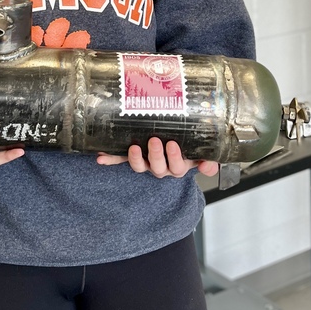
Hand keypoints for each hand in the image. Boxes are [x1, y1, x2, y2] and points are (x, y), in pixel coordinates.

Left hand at [97, 137, 218, 178]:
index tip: (173, 144)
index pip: (178, 167)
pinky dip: (110, 159)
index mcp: (178, 165)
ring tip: (134, 147)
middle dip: (156, 155)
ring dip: (136, 159)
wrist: (173, 143)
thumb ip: (208, 159)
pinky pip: (119, 159)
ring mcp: (146, 163)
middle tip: (155, 141)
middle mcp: (161, 166)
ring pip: (140, 167)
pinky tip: (100, 157)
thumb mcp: (200, 152)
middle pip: (159, 168)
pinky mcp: (131, 157)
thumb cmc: (187, 146)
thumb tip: (209, 165)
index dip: (175, 158)